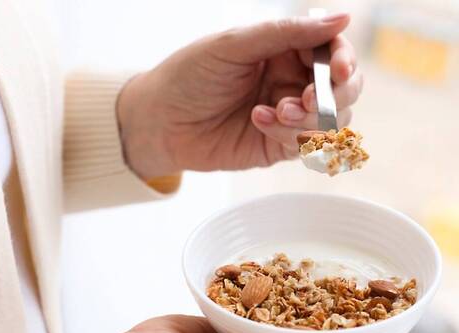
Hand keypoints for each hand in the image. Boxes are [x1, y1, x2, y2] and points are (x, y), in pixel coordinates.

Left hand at [117, 13, 361, 178]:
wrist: (159, 122)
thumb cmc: (188, 76)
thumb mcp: (234, 46)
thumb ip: (286, 32)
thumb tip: (342, 16)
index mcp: (284, 49)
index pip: (333, 50)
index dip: (344, 59)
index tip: (339, 69)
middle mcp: (291, 81)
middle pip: (344, 88)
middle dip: (334, 94)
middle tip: (306, 98)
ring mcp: (287, 115)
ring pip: (331, 120)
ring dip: (310, 118)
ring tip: (275, 111)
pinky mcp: (277, 145)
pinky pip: (305, 144)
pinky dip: (289, 134)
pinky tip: (259, 120)